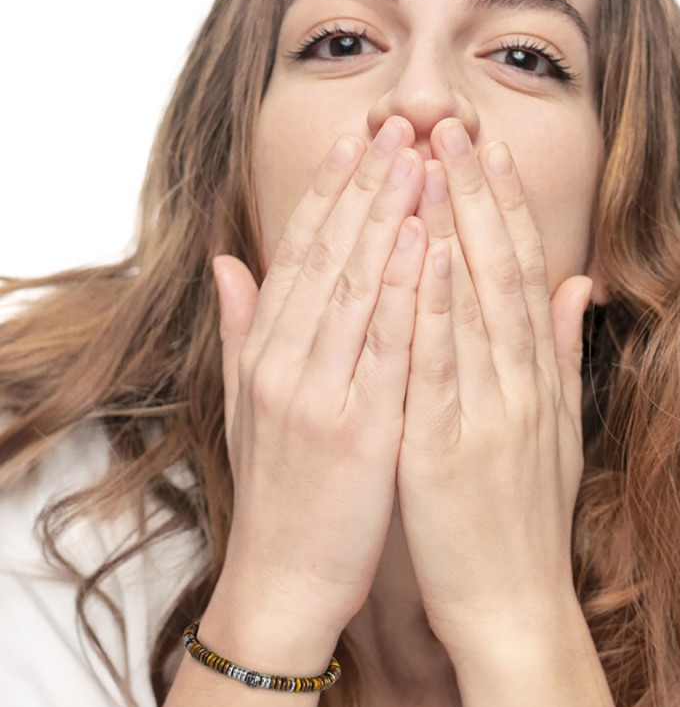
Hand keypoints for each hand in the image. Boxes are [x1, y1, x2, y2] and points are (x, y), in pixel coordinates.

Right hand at [211, 118, 426, 636]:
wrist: (284, 580)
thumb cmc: (279, 493)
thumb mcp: (246, 407)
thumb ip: (241, 331)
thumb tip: (229, 262)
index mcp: (264, 356)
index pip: (299, 256)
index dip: (329, 193)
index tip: (358, 143)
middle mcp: (284, 365)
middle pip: (328, 258)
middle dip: (365, 187)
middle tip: (399, 126)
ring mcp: (319, 396)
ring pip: (354, 289)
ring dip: (386, 219)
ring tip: (418, 159)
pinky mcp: (359, 432)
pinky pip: (385, 349)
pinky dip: (404, 293)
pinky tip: (424, 243)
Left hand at [398, 119, 591, 660]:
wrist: (511, 605)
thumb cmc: (519, 518)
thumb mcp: (554, 434)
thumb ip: (560, 357)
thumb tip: (576, 285)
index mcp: (534, 381)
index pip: (520, 274)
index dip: (502, 208)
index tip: (481, 151)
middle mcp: (518, 388)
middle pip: (500, 274)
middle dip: (475, 196)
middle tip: (453, 127)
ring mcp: (486, 418)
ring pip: (473, 308)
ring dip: (452, 232)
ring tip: (430, 163)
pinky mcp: (445, 453)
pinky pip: (439, 372)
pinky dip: (433, 312)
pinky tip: (422, 259)